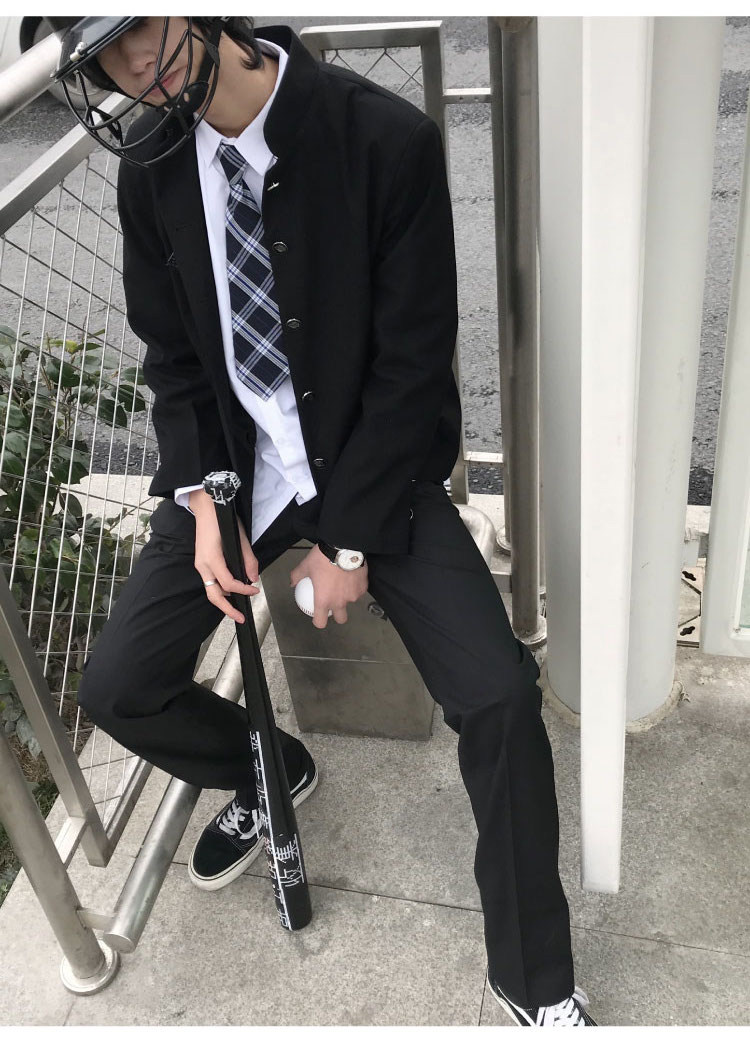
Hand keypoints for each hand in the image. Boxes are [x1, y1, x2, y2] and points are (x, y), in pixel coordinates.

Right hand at [190, 489, 258, 624]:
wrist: (206, 507)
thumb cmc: (222, 519)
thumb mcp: (240, 538)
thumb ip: (248, 559)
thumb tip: (254, 577)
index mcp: (211, 559)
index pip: (228, 583)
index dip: (243, 590)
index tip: (255, 591)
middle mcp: (202, 565)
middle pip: (213, 595)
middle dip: (227, 609)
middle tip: (241, 618)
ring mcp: (200, 564)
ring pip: (211, 589)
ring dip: (224, 599)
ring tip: (238, 604)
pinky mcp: (201, 562)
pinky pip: (210, 581)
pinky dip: (221, 589)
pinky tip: (231, 589)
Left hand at [289, 544, 367, 628]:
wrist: (344, 545)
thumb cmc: (323, 558)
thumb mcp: (306, 565)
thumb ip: (297, 576)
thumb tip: (293, 583)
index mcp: (324, 600)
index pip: (320, 622)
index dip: (318, 621)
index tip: (317, 616)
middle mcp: (340, 602)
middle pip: (341, 619)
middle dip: (338, 615)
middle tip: (334, 603)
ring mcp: (353, 596)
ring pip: (350, 602)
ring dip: (346, 596)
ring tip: (343, 583)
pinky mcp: (363, 587)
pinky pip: (358, 591)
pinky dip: (355, 586)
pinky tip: (351, 576)